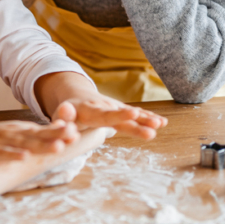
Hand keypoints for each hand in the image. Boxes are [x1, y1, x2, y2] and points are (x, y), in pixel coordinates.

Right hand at [0, 119, 79, 171]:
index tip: (77, 132)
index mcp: (24, 131)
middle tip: (72, 135)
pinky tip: (24, 157)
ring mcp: (2, 141)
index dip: (61, 132)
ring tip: (57, 147)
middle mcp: (15, 133)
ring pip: (23, 143)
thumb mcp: (20, 135)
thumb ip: (40, 135)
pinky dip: (13, 155)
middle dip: (56, 135)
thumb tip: (66, 131)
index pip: (46, 131)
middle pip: (38, 135)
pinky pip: (2, 154)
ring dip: (40, 145)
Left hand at [52, 96, 166, 139]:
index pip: (106, 114)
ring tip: (161, 124)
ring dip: (147, 118)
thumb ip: (62, 117)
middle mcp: (106, 106)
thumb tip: (64, 115)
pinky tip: (163, 123)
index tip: (133, 113)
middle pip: (123, 115)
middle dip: (138, 120)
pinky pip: (136, 115)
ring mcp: (116, 108)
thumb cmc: (67, 112)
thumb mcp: (61, 115)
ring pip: (133, 113)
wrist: (76, 97)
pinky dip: (148, 117)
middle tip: (154, 126)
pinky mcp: (122, 110)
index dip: (119, 115)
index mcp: (90, 110)